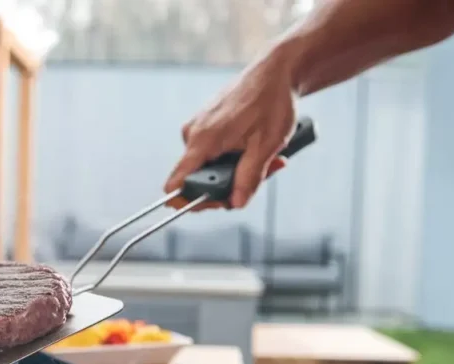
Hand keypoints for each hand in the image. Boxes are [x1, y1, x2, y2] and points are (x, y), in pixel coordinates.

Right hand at [164, 53, 297, 209]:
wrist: (276, 71)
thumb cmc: (272, 101)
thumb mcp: (267, 145)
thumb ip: (249, 177)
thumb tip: (236, 203)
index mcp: (202, 140)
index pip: (177, 183)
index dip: (189, 201)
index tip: (216, 202)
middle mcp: (193, 134)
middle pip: (199, 179)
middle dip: (229, 185)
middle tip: (262, 176)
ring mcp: (198, 128)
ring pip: (210, 166)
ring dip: (236, 171)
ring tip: (266, 158)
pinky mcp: (206, 125)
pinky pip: (213, 152)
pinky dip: (234, 157)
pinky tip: (254, 148)